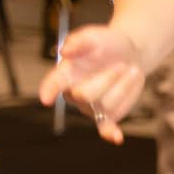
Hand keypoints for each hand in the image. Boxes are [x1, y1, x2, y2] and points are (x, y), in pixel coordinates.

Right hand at [38, 24, 144, 144]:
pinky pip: (106, 128)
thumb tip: (66, 51)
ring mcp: (91, 107)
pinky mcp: (107, 116)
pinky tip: (116, 137)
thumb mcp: (92, 36)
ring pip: (107, 104)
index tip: (46, 98)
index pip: (53, 83)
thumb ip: (79, 41)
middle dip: (108, 78)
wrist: (127, 55)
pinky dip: (110, 133)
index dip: (48, 90)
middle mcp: (74, 93)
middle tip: (121, 65)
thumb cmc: (105, 44)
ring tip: (127, 71)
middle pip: (85, 94)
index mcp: (65, 73)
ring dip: (124, 86)